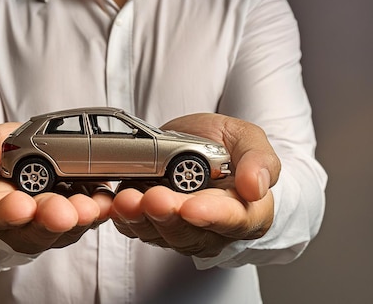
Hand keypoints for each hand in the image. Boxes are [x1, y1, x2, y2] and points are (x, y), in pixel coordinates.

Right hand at [0, 123, 112, 253]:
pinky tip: (108, 202)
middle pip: (35, 228)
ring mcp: (52, 222)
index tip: (21, 206)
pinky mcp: (78, 214)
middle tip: (63, 213)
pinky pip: (91, 217)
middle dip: (51, 219)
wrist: (27, 156)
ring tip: (91, 207)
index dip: (8, 211)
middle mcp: (22, 223)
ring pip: (67, 227)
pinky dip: (101, 210)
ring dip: (81, 218)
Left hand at [111, 113, 280, 256]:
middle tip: (153, 198)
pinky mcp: (152, 225)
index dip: (212, 216)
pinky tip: (113, 204)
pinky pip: (135, 228)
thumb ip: (259, 161)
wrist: (196, 144)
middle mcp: (212, 229)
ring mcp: (180, 230)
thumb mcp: (248, 139)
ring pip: (158, 234)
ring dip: (140, 218)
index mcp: (246, 212)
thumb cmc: (227, 147)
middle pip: (190, 233)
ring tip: (127, 199)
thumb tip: (256, 187)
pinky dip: (122, 217)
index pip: (233, 221)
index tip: (192, 207)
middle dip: (168, 216)